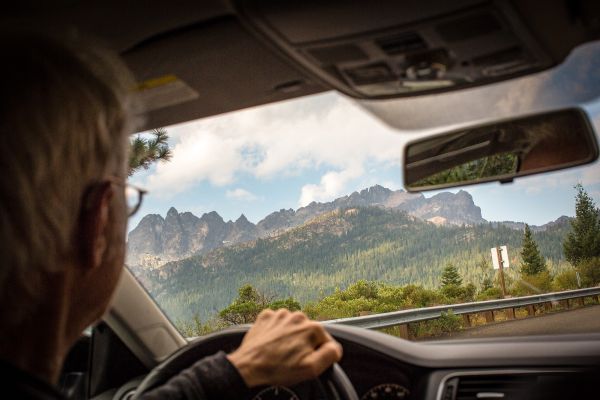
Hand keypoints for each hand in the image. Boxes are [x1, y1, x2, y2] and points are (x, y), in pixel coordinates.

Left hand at [227, 309, 342, 387]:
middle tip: (292, 359)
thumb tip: (335, 348)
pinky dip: (276, 333)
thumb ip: (330, 355)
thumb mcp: (311, 369)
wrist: (248, 367)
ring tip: (280, 352)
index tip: (306, 362)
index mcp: (311, 327)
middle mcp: (297, 316)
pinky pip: (277, 324)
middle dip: (304, 345)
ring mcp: (280, 314)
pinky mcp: (266, 316)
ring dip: (290, 338)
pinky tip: (272, 344)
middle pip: (308, 333)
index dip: (318, 354)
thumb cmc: (277, 369)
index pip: (325, 341)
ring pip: (293, 327)